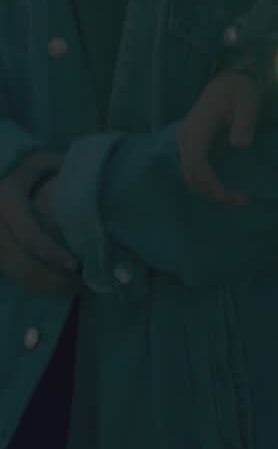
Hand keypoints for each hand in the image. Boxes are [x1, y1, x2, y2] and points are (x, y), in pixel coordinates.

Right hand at [0, 151, 81, 294]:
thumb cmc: (20, 169)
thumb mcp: (38, 161)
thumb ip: (62, 166)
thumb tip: (98, 177)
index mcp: (7, 200)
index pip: (30, 236)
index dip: (53, 254)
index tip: (77, 265)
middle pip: (24, 265)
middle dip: (56, 280)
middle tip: (85, 286)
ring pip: (19, 275)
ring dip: (49, 286)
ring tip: (78, 288)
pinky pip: (16, 276)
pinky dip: (38, 284)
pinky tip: (59, 284)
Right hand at [176, 72, 257, 205]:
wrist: (225, 84)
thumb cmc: (238, 93)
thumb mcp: (247, 103)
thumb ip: (245, 122)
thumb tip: (240, 145)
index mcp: (196, 128)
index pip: (195, 162)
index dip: (208, 181)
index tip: (226, 195)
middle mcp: (185, 137)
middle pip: (190, 174)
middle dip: (212, 192)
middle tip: (240, 201)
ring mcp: (184, 143)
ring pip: (190, 176)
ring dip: (209, 191)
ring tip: (238, 198)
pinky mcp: (189, 147)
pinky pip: (193, 171)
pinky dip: (207, 184)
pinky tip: (226, 190)